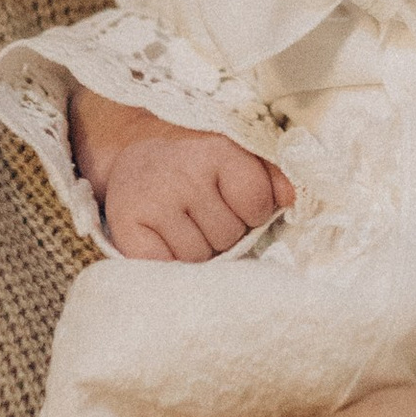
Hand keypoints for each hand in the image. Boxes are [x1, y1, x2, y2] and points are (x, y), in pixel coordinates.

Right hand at [74, 91, 287, 259]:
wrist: (135, 162)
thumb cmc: (197, 169)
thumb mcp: (236, 160)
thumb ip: (270, 177)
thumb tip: (290, 198)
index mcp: (217, 150)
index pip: (256, 203)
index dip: (252, 214)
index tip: (236, 205)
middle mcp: (183, 171)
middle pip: (228, 235)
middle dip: (222, 235)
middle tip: (202, 216)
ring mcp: (153, 199)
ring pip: (198, 256)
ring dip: (196, 251)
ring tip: (183, 227)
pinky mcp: (125, 223)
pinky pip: (165, 265)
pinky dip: (168, 261)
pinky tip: (163, 239)